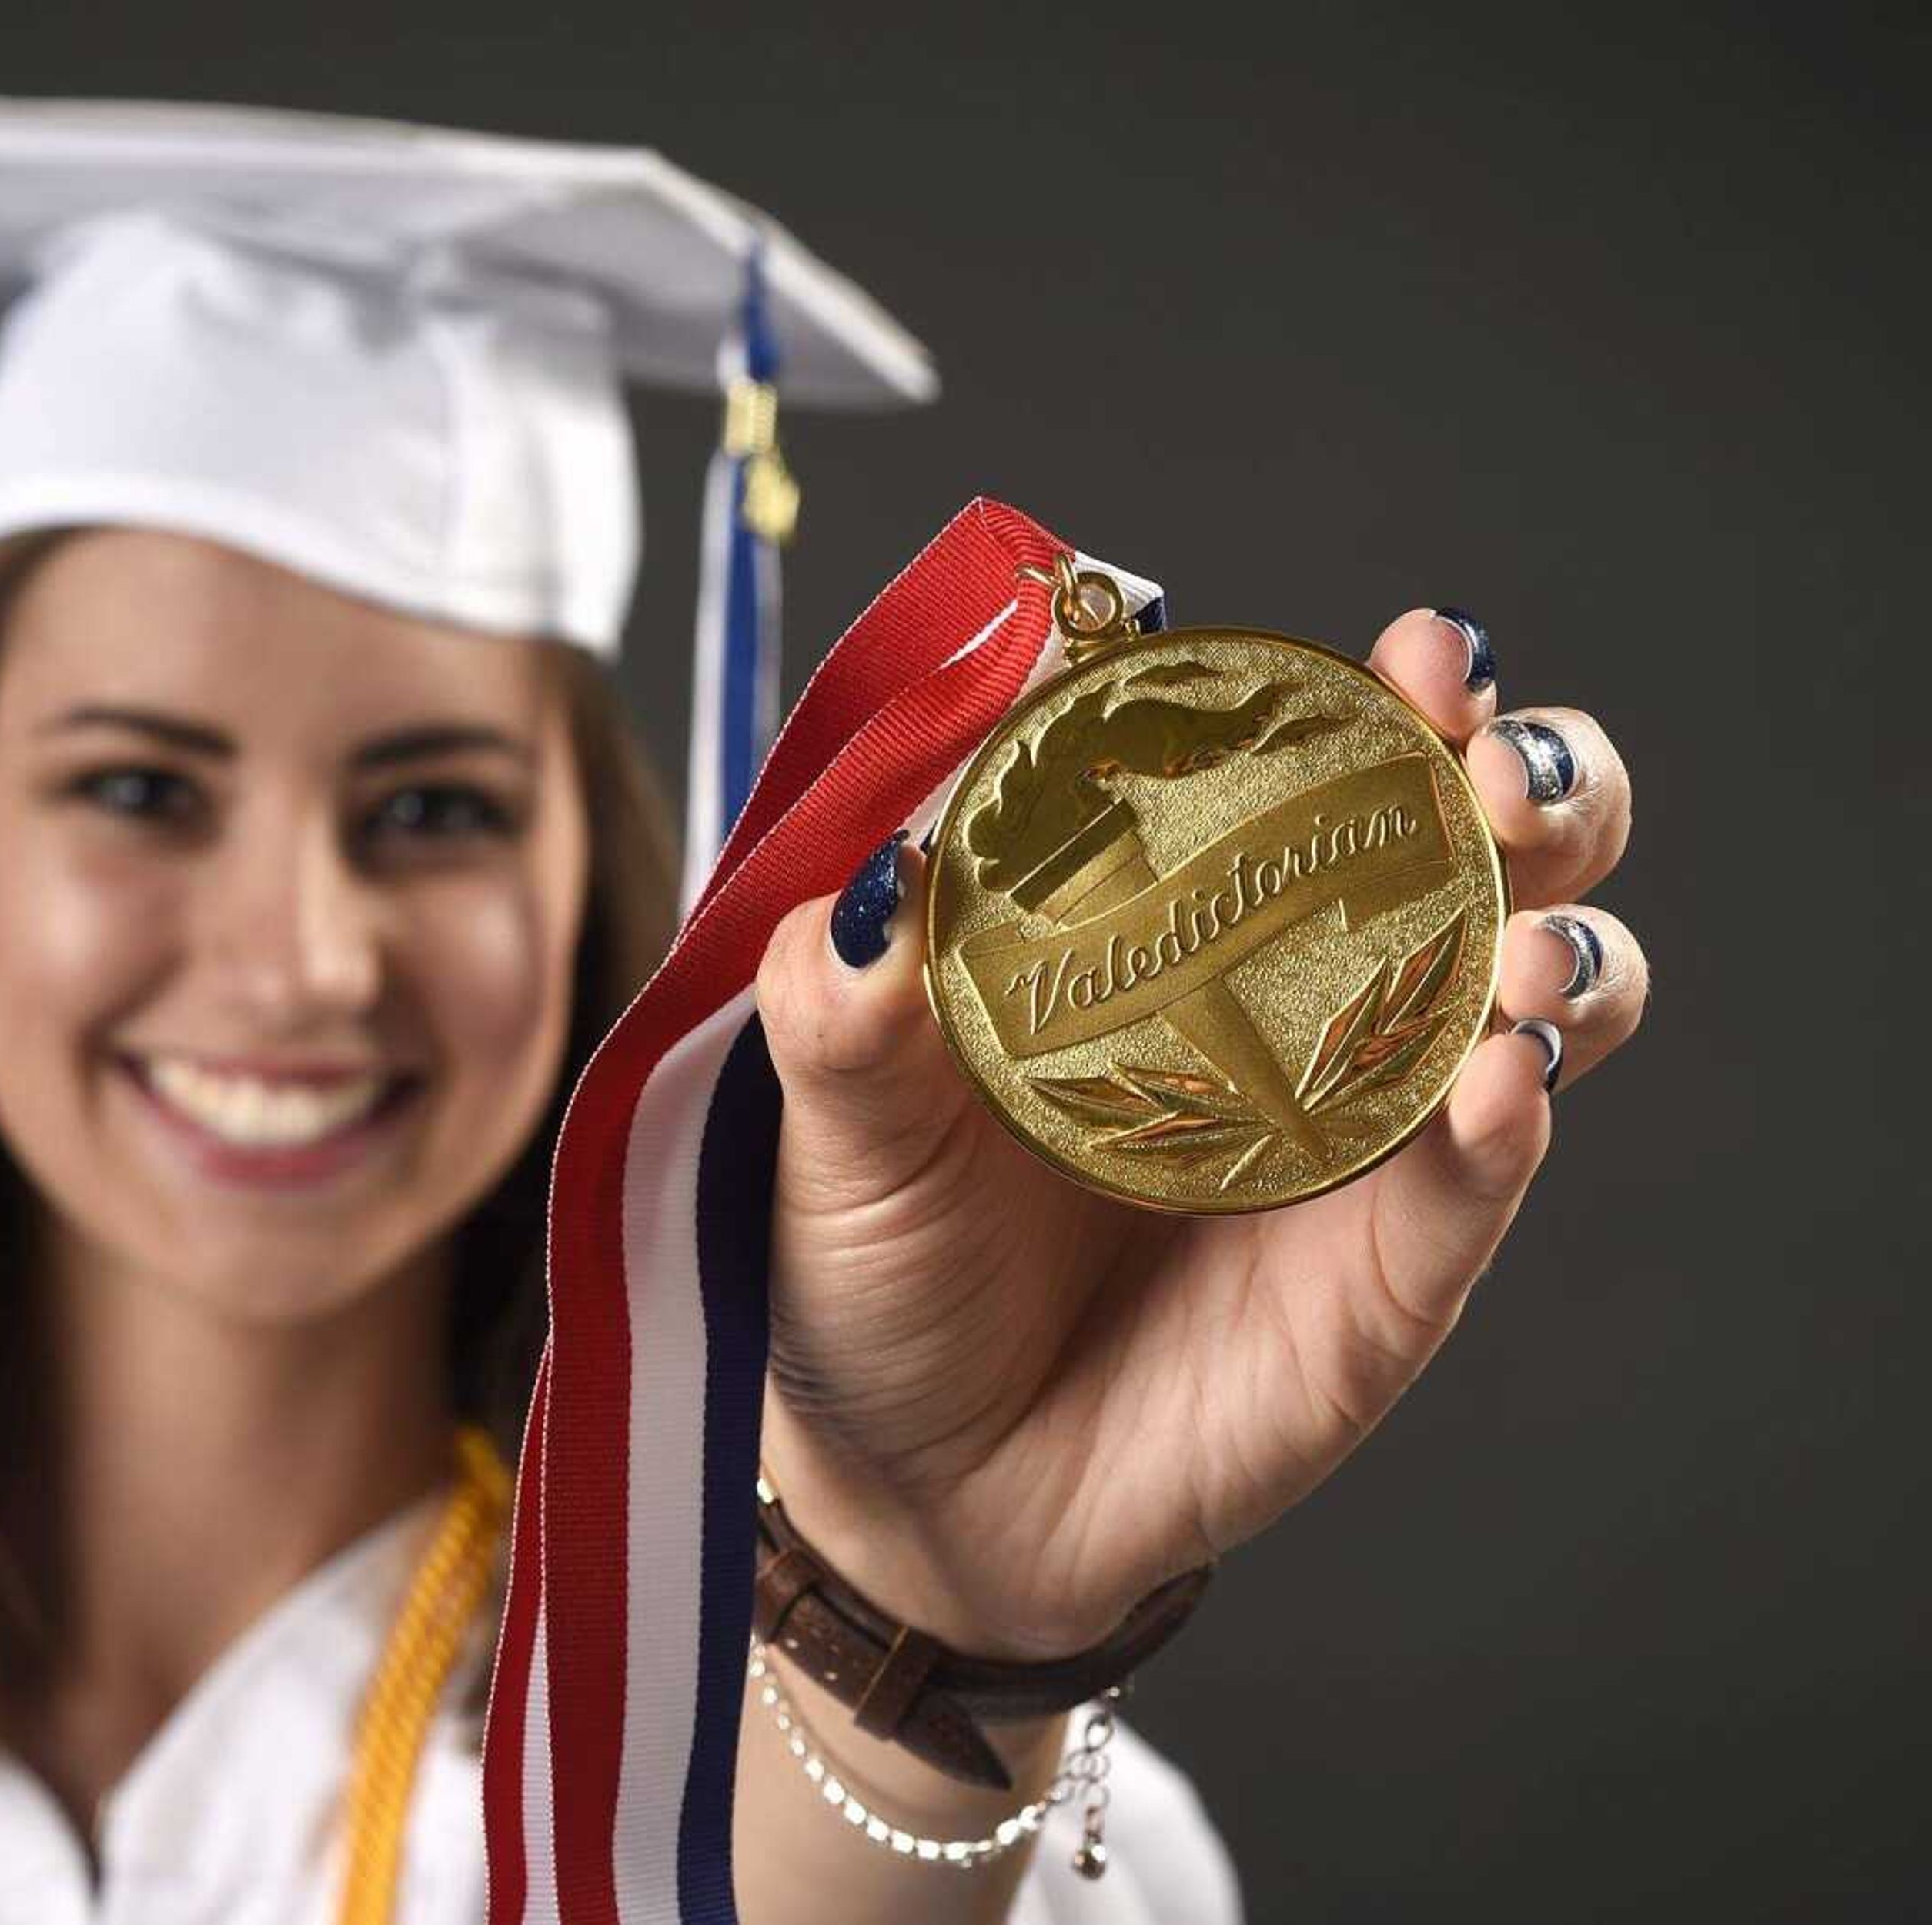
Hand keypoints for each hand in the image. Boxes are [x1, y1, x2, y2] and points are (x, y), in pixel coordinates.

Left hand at [750, 608, 1645, 1659]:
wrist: (914, 1480)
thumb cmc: (880, 1260)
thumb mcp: (833, 1108)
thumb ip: (844, 982)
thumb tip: (889, 862)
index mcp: (1183, 914)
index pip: (1323, 755)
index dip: (1390, 690)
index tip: (1409, 655)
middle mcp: (1304, 998)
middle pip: (1493, 843)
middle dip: (1533, 777)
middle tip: (1485, 766)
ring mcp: (1366, 1133)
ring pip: (1547, 991)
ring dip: (1563, 941)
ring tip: (1516, 947)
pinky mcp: (1389, 1275)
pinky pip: (1481, 1176)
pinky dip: (1505, 1116)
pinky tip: (1493, 1081)